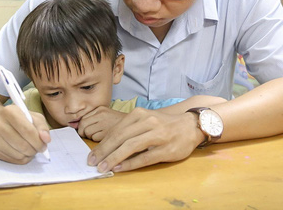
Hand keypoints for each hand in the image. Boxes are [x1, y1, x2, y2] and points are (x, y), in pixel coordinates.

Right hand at [0, 105, 50, 164]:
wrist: (1, 121)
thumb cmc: (21, 119)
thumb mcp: (34, 117)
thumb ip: (42, 127)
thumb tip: (46, 139)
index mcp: (9, 111)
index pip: (27, 130)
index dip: (38, 141)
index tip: (44, 145)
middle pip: (22, 145)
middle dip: (34, 150)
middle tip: (39, 149)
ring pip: (17, 154)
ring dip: (28, 155)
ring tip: (31, 148)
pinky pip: (12, 160)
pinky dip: (21, 158)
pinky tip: (23, 151)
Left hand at [77, 106, 125, 141]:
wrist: (133, 125)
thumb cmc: (117, 122)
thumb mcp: (105, 114)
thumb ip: (92, 118)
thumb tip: (76, 126)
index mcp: (100, 109)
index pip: (83, 118)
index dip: (81, 126)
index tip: (84, 130)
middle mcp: (101, 114)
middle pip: (83, 125)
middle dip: (83, 132)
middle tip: (87, 135)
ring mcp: (105, 123)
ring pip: (87, 132)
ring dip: (90, 137)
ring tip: (98, 135)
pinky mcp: (107, 133)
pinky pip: (94, 138)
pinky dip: (96, 140)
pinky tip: (103, 138)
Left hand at [87, 108, 204, 172]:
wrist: (190, 125)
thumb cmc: (164, 124)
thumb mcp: (146, 120)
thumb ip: (129, 129)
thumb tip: (107, 145)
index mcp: (140, 114)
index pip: (116, 130)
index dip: (102, 143)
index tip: (92, 154)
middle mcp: (148, 122)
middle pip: (120, 138)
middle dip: (104, 151)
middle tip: (93, 162)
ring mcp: (158, 135)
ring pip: (130, 147)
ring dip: (114, 158)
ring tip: (103, 167)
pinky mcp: (166, 149)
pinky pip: (144, 157)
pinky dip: (130, 163)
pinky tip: (120, 168)